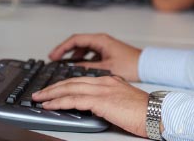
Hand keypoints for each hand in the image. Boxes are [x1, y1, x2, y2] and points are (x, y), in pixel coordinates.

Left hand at [32, 75, 147, 137]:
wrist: (154, 113)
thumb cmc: (143, 111)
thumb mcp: (122, 101)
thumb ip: (108, 100)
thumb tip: (94, 106)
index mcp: (110, 80)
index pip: (81, 79)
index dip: (64, 84)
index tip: (53, 89)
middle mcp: (105, 81)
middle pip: (72, 81)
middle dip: (53, 87)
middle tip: (40, 93)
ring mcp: (102, 89)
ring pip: (70, 88)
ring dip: (51, 94)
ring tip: (39, 99)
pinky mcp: (100, 100)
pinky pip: (73, 100)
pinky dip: (58, 102)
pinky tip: (49, 106)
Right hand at [47, 33, 141, 81]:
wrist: (146, 66)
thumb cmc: (131, 64)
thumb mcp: (106, 68)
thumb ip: (89, 68)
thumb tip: (73, 69)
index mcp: (100, 40)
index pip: (75, 40)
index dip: (62, 48)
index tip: (53, 56)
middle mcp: (101, 41)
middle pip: (78, 42)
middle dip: (65, 51)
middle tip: (54, 60)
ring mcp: (104, 46)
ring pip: (84, 48)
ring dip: (73, 55)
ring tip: (64, 65)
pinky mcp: (107, 52)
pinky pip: (90, 53)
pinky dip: (82, 59)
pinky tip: (79, 68)